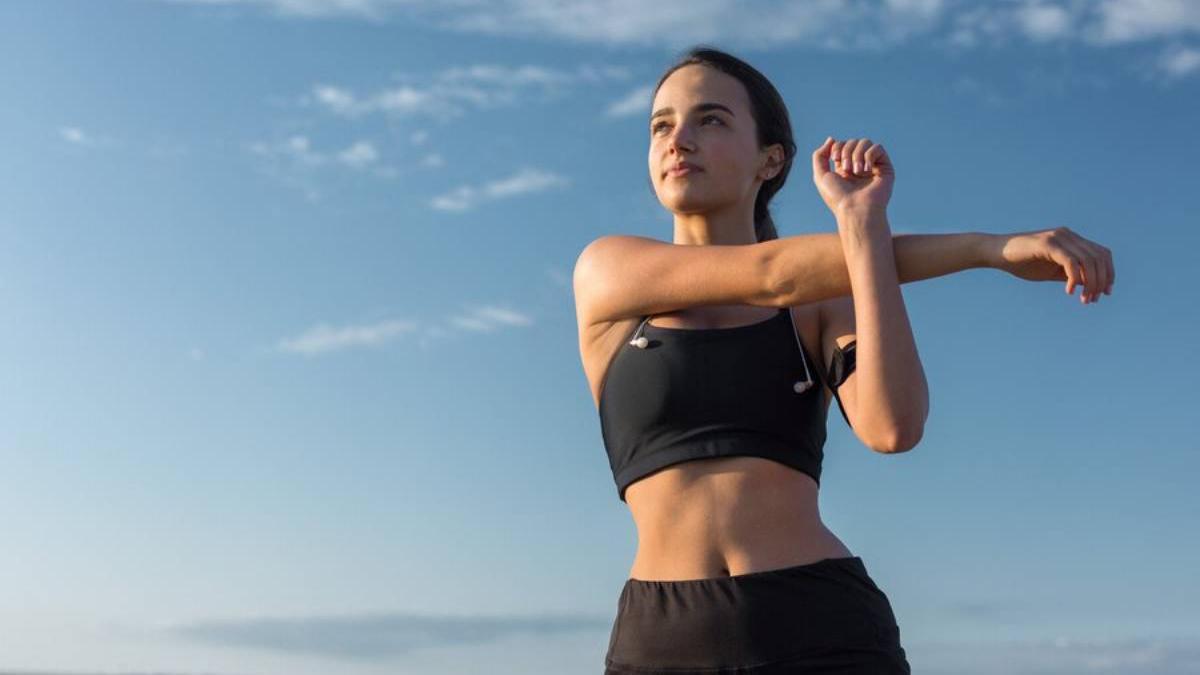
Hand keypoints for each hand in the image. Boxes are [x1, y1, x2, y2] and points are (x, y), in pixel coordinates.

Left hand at [811, 136, 893, 215]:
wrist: (855, 209)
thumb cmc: (837, 196)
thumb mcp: (820, 175)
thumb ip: (819, 155)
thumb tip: (832, 138)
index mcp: (845, 168)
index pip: (842, 144)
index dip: (838, 147)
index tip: (834, 158)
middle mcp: (859, 166)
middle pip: (853, 142)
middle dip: (847, 151)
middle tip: (846, 168)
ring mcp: (872, 166)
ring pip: (866, 142)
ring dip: (857, 154)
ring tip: (856, 171)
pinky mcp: (885, 168)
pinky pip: (878, 148)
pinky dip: (869, 154)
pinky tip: (866, 169)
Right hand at [985, 227, 1114, 303]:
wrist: (996, 252)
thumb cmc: (1022, 262)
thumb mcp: (1051, 271)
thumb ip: (1071, 275)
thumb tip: (1091, 285)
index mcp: (1072, 239)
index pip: (1102, 253)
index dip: (1109, 273)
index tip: (1105, 292)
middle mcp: (1068, 235)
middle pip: (1099, 257)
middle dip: (1101, 281)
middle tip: (1092, 300)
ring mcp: (1058, 237)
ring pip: (1088, 260)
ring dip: (1090, 283)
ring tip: (1083, 299)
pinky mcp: (1047, 244)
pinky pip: (1070, 262)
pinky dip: (1074, 278)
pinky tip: (1068, 291)